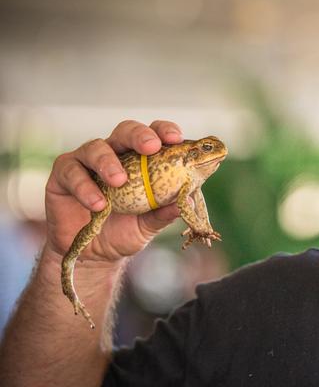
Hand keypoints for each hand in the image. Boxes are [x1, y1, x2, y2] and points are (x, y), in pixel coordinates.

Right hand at [44, 120, 183, 262]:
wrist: (93, 256)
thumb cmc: (125, 230)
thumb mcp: (149, 224)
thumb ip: (165, 212)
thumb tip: (188, 198)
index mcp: (140, 159)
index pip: (154, 135)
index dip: (164, 131)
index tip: (177, 139)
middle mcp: (114, 154)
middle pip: (125, 131)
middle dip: (139, 135)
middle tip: (151, 147)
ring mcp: (86, 162)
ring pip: (96, 147)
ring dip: (109, 162)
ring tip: (119, 182)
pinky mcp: (62, 175)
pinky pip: (71, 172)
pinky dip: (85, 187)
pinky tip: (98, 204)